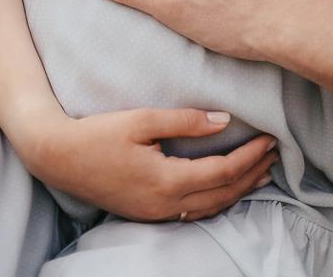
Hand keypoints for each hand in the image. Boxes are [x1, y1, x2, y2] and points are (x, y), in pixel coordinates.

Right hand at [25, 106, 278, 222]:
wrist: (57, 157)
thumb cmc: (99, 133)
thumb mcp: (142, 119)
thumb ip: (186, 120)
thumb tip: (225, 121)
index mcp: (166, 181)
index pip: (222, 173)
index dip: (249, 157)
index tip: (270, 138)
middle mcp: (164, 205)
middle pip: (221, 195)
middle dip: (251, 175)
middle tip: (275, 153)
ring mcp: (155, 213)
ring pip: (209, 208)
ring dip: (238, 190)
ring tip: (260, 172)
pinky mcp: (147, 212)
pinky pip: (192, 212)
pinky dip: (216, 199)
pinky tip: (224, 188)